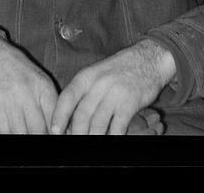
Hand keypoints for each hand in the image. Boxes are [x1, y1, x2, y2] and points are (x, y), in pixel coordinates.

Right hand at [0, 32, 58, 134]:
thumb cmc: (16, 68)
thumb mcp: (38, 79)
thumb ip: (49, 103)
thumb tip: (61, 128)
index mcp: (44, 87)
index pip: (56, 119)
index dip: (56, 133)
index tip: (54, 136)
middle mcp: (29, 94)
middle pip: (39, 130)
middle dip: (40, 137)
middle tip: (39, 138)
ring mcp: (11, 100)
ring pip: (22, 134)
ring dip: (25, 137)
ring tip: (26, 135)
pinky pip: (5, 131)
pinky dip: (10, 136)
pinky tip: (13, 133)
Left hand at [50, 39, 175, 134]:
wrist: (149, 58)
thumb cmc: (120, 69)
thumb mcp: (97, 74)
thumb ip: (85, 92)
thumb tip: (70, 117)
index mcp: (86, 76)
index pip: (66, 98)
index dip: (58, 116)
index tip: (54, 131)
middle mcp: (98, 84)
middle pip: (81, 115)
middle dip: (76, 133)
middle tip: (74, 142)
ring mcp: (114, 93)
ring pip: (97, 124)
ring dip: (92, 138)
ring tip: (90, 146)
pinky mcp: (130, 103)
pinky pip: (117, 126)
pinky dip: (112, 138)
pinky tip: (110, 141)